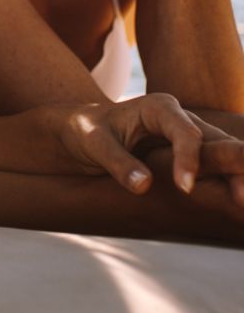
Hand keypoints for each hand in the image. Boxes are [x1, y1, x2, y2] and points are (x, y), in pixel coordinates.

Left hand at [50, 93, 243, 200]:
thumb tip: (144, 185)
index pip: (184, 132)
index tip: (185, 187)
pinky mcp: (193, 154)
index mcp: (158, 107)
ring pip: (224, 154)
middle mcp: (181, 118)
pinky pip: (218, 167)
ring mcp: (191, 136)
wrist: (83, 131)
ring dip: (238, 177)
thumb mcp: (94, 144)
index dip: (189, 159)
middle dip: (234, 167)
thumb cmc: (87, 131)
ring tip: (243, 204)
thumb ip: (118, 162)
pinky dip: (231, 182)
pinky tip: (238, 201)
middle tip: (241, 199)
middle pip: (216, 142)